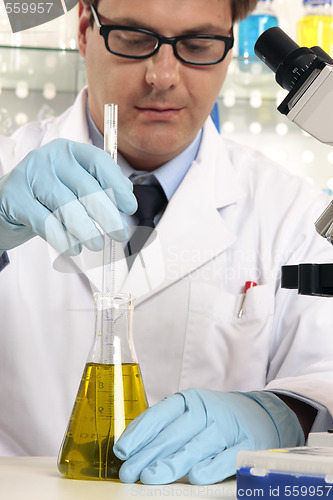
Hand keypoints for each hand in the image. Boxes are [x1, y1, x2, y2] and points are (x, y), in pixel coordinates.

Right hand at [0, 139, 136, 254]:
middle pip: (86, 188)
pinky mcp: (14, 197)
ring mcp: (29, 175)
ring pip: (67, 207)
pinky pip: (46, 223)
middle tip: (120, 235)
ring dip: (87, 231)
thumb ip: (100, 185)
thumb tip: (128, 192)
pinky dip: (63, 239)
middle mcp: (49, 157)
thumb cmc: (48, 197)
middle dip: (108, 215)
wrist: (5, 204)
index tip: (130, 207)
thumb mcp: (74, 186)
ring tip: (97, 245)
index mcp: (68, 150)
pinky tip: (73, 249)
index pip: (98, 162)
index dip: (117, 185)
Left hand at [113, 389, 303, 484]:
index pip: (159, 415)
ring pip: (196, 445)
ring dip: (173, 462)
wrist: (260, 414)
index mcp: (189, 400)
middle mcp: (206, 410)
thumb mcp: (190, 413)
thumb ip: (166, 428)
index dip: (139, 432)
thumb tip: (132, 450)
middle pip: (174, 433)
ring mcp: (226, 427)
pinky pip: (227, 457)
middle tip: (129, 472)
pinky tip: (195, 477)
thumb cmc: (215, 418)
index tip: (122, 451)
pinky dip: (211, 467)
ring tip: (151, 476)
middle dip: (148, 454)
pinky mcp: (246, 444)